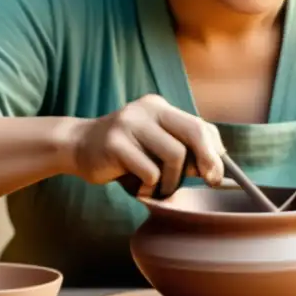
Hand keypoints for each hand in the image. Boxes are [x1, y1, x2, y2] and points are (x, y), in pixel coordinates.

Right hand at [70, 94, 224, 196]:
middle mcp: (147, 109)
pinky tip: (138, 187)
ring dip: (172, 181)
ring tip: (158, 188)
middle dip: (207, 161)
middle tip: (210, 182)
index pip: (200, 125)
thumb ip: (182, 151)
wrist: (78, 147)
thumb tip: (215, 168)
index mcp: (160, 107)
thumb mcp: (154, 146)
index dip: (215, 151)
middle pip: (193, 132)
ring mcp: (130, 123)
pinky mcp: (115, 143)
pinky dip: (150, 187)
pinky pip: (150, 172)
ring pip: (174, 156)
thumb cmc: (124, 152)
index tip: (218, 175)